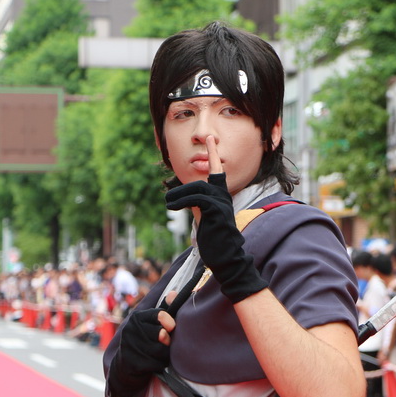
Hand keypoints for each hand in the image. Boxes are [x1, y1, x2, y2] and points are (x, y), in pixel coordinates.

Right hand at [107, 304, 175, 396]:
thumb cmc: (145, 339)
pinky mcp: (132, 362)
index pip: (160, 314)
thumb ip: (165, 309)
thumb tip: (175, 293)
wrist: (126, 365)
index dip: (169, 321)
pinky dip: (160, 364)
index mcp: (137, 317)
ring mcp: (130, 346)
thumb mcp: (152, 323)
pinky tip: (154, 362)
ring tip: (159, 353)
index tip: (171, 326)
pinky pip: (157, 363)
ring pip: (161, 350)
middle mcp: (130, 330)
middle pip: (162, 334)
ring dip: (165, 353)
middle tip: (164, 342)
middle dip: (167, 340)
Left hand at [164, 136, 268, 303]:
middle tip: (168, 201)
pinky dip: (181, 201)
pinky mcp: (217, 210)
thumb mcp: (204, 219)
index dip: (214, 155)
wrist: (227, 257)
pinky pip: (196, 198)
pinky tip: (173, 208)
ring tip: (169, 206)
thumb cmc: (215, 241)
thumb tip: (181, 198)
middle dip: (181, 192)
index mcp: (222, 198)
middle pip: (199, 184)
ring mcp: (221, 203)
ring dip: (178, 197)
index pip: (218, 171)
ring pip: (196, 189)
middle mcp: (224, 197)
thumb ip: (197, 205)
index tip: (211, 139)